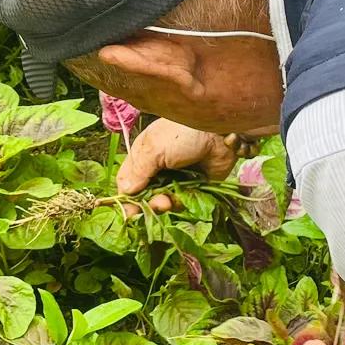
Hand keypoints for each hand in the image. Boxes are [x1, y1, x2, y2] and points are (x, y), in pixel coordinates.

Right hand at [115, 119, 237, 212]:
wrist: (220, 133)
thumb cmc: (183, 133)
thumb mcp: (154, 149)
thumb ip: (138, 171)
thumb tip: (124, 193)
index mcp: (143, 156)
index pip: (127, 181)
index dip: (126, 197)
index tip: (129, 212)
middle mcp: (157, 168)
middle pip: (144, 194)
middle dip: (147, 202)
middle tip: (156, 203)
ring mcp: (176, 178)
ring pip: (162, 200)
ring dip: (163, 204)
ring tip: (167, 201)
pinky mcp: (194, 187)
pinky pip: (181, 202)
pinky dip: (179, 204)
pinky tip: (181, 199)